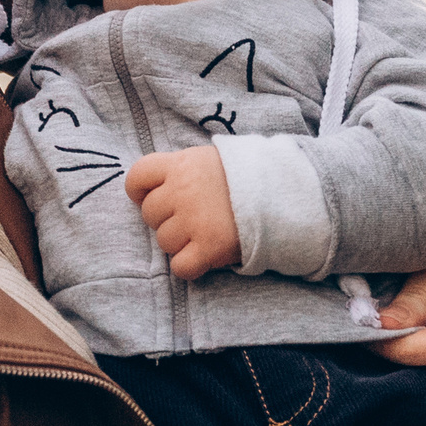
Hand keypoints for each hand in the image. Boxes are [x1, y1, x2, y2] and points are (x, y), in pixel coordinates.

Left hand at [125, 148, 240, 280]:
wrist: (287, 191)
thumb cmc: (248, 175)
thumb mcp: (212, 158)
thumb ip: (183, 169)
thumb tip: (158, 184)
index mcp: (181, 164)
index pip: (137, 176)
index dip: (140, 191)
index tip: (152, 197)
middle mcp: (182, 190)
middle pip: (150, 214)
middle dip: (166, 219)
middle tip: (193, 218)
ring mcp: (195, 219)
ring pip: (164, 242)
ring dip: (181, 242)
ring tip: (206, 233)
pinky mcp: (210, 246)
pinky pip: (181, 267)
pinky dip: (190, 267)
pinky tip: (205, 257)